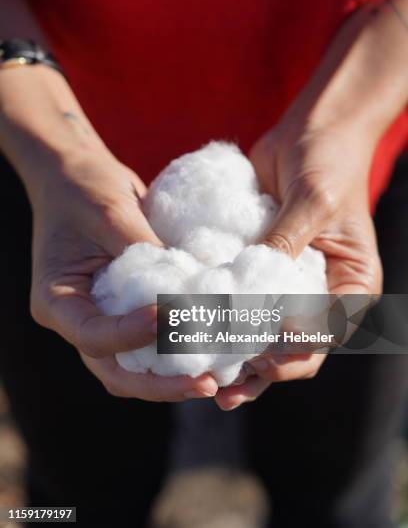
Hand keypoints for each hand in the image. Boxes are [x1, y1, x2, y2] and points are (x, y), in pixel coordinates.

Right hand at [0, 65, 217, 401]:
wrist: (78, 174)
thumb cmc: (85, 187)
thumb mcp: (111, 211)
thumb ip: (144, 251)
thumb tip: (190, 289)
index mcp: (57, 300)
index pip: (93, 335)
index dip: (133, 335)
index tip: (171, 318)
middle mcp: (77, 318)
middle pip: (115, 369)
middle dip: (161, 383)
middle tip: (206, 383)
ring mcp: (102, 318)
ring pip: (133, 366)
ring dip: (173, 376)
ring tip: (216, 376)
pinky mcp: (125, 311)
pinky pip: (149, 343)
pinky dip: (176, 351)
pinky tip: (211, 350)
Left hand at [215, 109, 381, 409]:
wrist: (311, 130)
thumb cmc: (328, 162)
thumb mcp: (313, 202)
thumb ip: (286, 245)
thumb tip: (252, 292)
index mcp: (351, 286)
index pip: (324, 335)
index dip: (292, 353)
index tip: (259, 355)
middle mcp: (320, 292)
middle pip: (293, 346)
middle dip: (261, 368)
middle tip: (225, 385)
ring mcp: (286, 283)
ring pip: (263, 333)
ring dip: (239, 357)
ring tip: (209, 380)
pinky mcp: (258, 267)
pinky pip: (241, 300)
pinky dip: (223, 320)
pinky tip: (198, 335)